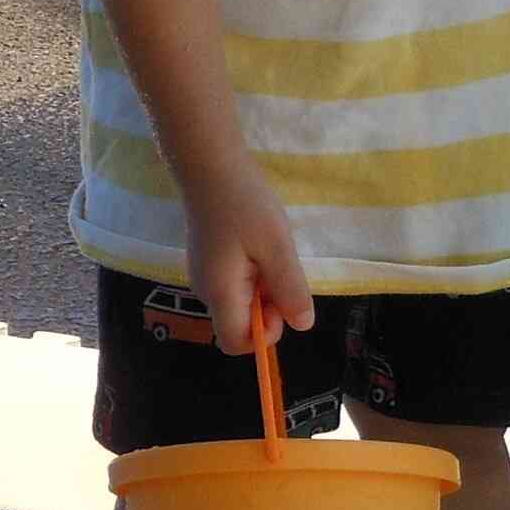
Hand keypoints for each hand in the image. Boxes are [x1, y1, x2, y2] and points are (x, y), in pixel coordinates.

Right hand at [181, 152, 311, 346]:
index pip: (236, 343)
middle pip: (241, 323)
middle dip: (269, 308)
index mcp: (220, 292)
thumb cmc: (243, 204)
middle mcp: (207, 291)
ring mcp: (206, 275)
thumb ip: (289, 289)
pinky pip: (237, 284)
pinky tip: (260, 245)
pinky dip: (255, 274)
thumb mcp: (277, 246)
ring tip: (271, 251)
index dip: (265, 335)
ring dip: (265, 289)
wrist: (210, 166)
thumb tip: (302, 325)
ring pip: (242, 302)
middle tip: (281, 268)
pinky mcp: (211, 261)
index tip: (282, 303)